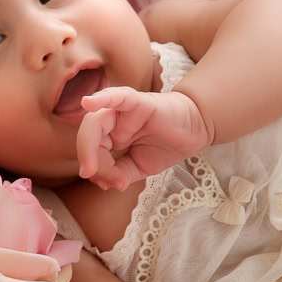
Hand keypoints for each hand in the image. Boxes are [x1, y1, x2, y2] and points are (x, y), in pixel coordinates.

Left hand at [76, 88, 213, 190]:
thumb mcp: (139, 167)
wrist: (195, 132)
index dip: (93, 167)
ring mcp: (124, 110)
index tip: (105, 184)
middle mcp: (113, 119)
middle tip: (90, 174)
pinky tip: (88, 103)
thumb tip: (107, 184)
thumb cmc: (166, 145)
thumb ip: (120, 174)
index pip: (91, 148)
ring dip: (89, 144)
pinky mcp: (140, 102)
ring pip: (96, 121)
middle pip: (88, 134)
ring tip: (93, 167)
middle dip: (86, 156)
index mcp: (110, 133)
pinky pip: (119, 97)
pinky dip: (102, 98)